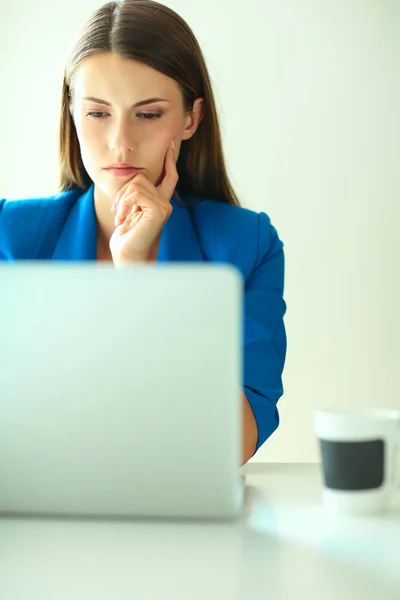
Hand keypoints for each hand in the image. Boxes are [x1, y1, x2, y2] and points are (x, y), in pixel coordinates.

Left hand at [109, 140, 177, 265]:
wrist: (127, 258)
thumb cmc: (125, 239)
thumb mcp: (129, 211)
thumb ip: (135, 195)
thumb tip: (135, 177)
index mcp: (160, 203)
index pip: (169, 177)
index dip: (170, 161)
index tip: (171, 144)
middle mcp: (166, 204)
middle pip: (142, 177)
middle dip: (123, 191)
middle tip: (117, 211)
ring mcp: (164, 207)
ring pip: (137, 183)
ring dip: (121, 199)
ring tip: (119, 217)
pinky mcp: (159, 210)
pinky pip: (136, 192)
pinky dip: (124, 204)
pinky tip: (122, 219)